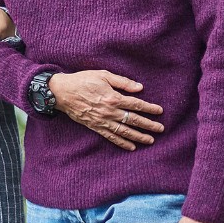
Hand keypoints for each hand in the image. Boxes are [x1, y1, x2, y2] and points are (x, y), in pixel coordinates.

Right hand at [47, 70, 163, 149]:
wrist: (62, 92)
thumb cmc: (83, 80)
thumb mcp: (103, 75)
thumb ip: (122, 82)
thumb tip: (140, 88)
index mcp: (113, 98)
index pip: (136, 105)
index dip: (149, 108)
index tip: (159, 111)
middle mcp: (110, 112)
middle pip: (133, 120)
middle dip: (148, 125)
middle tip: (161, 129)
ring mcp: (103, 121)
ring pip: (125, 131)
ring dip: (139, 136)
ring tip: (150, 140)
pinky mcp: (95, 127)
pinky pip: (111, 137)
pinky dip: (122, 143)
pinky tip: (131, 147)